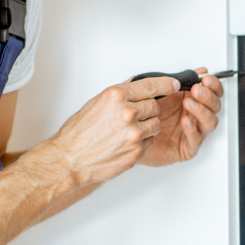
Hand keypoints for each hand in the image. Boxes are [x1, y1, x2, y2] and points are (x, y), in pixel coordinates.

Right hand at [29, 75, 177, 187]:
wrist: (70, 159)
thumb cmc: (79, 132)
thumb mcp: (97, 103)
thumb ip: (121, 94)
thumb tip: (138, 85)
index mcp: (117, 96)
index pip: (152, 85)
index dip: (167, 85)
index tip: (174, 85)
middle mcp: (127, 112)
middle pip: (155, 105)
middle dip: (148, 110)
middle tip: (133, 116)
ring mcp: (134, 133)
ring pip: (155, 124)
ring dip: (147, 126)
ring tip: (128, 130)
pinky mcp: (137, 150)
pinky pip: (150, 141)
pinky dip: (142, 141)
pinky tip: (125, 142)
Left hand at [139, 66, 222, 167]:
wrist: (130, 137)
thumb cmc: (143, 115)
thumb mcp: (155, 91)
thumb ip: (175, 79)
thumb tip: (193, 70)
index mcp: (191, 99)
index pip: (212, 91)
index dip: (213, 85)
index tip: (206, 79)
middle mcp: (195, 115)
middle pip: (214, 105)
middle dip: (208, 96)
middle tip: (197, 90)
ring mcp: (193, 131)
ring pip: (210, 122)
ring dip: (202, 111)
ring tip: (188, 104)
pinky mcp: (187, 148)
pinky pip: (196, 140)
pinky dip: (193, 130)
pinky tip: (185, 121)